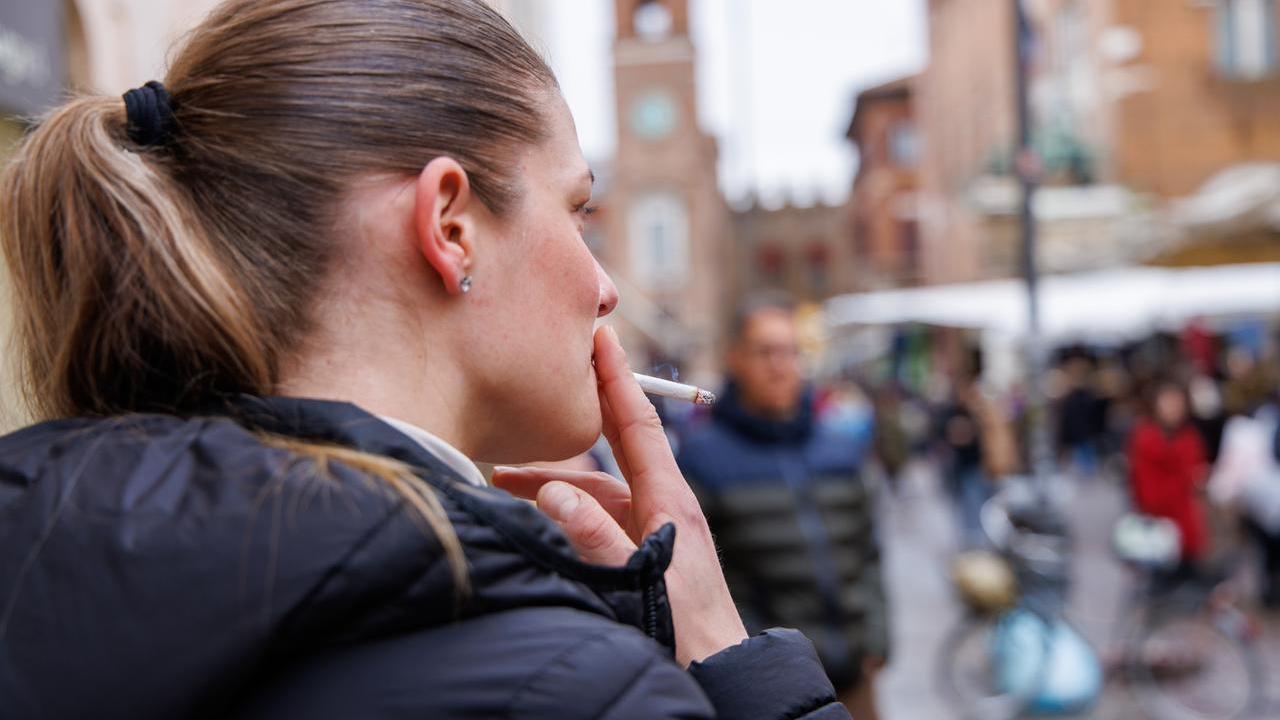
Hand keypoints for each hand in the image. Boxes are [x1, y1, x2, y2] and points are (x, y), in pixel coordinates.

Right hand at [492, 326, 746, 665]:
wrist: (716, 668)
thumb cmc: (686, 629)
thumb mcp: (637, 578)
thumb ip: (594, 536)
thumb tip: (552, 492)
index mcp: (670, 499)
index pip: (638, 424)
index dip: (618, 378)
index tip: (602, 336)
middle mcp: (663, 503)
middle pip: (616, 444)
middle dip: (579, 414)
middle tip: (547, 382)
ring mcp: (653, 526)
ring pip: (599, 485)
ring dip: (556, 477)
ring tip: (503, 474)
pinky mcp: (642, 548)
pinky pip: (599, 515)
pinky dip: (565, 508)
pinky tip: (534, 514)